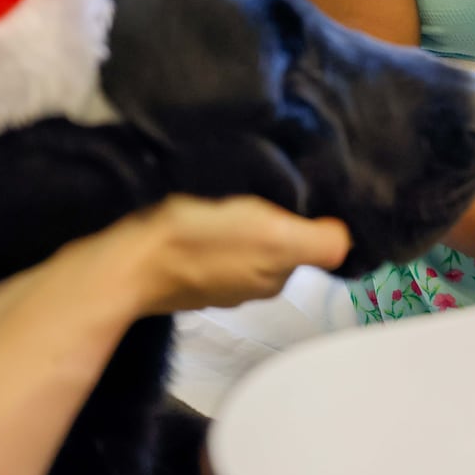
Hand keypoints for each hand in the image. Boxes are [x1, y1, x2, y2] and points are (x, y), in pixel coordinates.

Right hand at [94, 195, 352, 314]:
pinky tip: (207, 213)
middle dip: (278, 223)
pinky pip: (215, 246)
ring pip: (246, 246)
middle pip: (278, 248)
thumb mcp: (274, 236)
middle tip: (268, 187)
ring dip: (247, 224)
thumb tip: (344, 240)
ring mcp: (214, 282)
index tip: (298, 194)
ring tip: (236, 196)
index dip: (308, 221)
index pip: (307, 247)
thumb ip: (316, 242)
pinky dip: (218, 231)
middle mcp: (250, 286)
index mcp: (274, 278)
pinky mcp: (184, 271)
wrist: (130, 260)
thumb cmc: (206, 242)